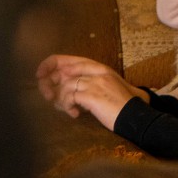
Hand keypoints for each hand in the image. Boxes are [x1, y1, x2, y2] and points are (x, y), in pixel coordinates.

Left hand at [35, 55, 149, 130]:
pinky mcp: (93, 95)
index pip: (68, 60)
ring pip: (65, 86)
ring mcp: (95, 82)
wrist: (137, 117)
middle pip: (62, 71)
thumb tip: (65, 88)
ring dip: (60, 99)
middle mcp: (97, 72)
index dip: (49, 65)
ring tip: (66, 109)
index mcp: (100, 68)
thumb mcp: (108, 88)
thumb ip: (90, 83)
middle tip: (48, 97)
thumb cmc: (124, 106)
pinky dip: (68, 106)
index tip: (40, 76)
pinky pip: (70, 97)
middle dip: (50, 84)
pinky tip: (75, 114)